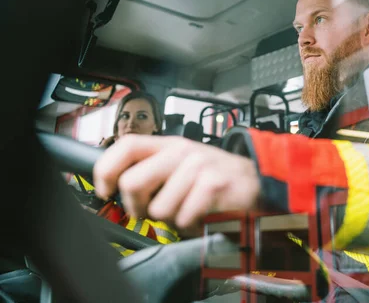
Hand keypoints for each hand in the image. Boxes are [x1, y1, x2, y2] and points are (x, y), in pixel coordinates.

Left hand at [93, 135, 259, 235]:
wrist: (259, 184)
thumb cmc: (216, 180)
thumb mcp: (182, 166)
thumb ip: (153, 171)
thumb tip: (116, 188)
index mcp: (169, 145)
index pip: (126, 145)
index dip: (106, 170)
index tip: (106, 190)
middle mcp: (182, 152)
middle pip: (133, 181)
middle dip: (137, 207)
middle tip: (153, 211)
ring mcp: (199, 167)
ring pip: (159, 208)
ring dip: (172, 219)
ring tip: (189, 211)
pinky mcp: (213, 185)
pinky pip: (184, 218)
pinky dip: (192, 226)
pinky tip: (204, 216)